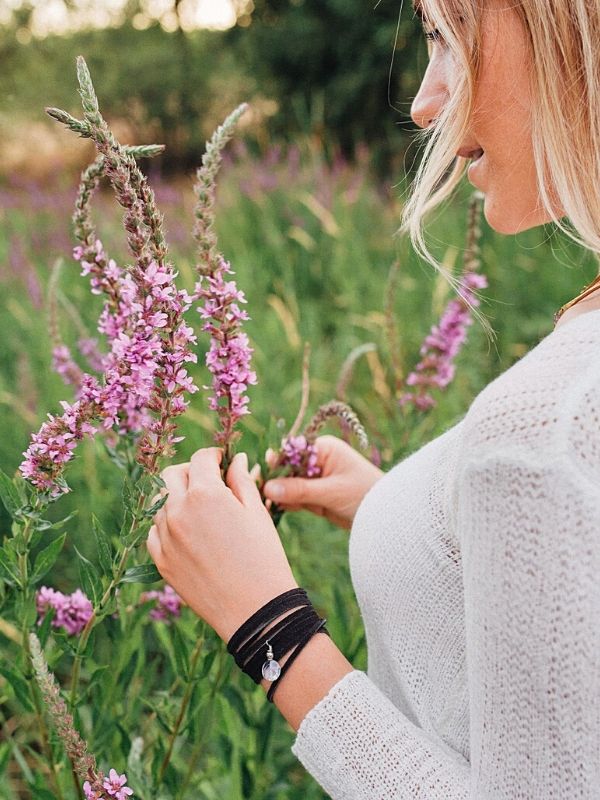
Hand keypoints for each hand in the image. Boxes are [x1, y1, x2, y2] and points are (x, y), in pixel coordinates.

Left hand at [146, 447, 298, 642]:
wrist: (255, 610)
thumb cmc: (264, 557)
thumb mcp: (257, 512)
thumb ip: (242, 480)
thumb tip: (236, 459)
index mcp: (206, 494)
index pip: (200, 459)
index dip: (214, 456)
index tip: (222, 461)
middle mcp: (178, 511)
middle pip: (172, 475)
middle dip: (190, 472)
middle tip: (208, 481)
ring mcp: (165, 537)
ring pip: (160, 502)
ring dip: (177, 498)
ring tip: (201, 510)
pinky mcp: (161, 561)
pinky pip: (154, 532)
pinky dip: (167, 525)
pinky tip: (188, 532)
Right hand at [260, 435, 383, 529]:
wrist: (388, 517)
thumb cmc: (365, 495)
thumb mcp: (331, 492)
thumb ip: (299, 490)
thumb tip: (268, 488)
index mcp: (324, 448)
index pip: (292, 451)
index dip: (275, 463)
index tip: (260, 475)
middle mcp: (318, 460)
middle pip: (287, 468)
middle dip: (274, 480)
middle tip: (256, 492)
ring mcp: (317, 478)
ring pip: (289, 484)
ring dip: (278, 494)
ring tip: (261, 504)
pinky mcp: (317, 496)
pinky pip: (295, 497)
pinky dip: (287, 503)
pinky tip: (274, 510)